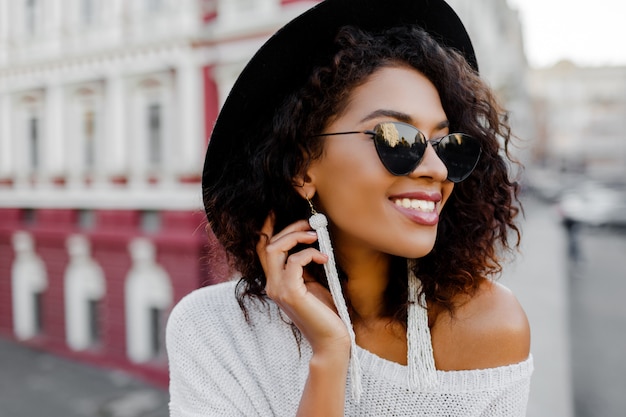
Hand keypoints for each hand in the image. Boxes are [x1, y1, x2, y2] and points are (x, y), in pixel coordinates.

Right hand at [256, 214, 350, 356]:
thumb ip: (306, 265)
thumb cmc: (326, 313)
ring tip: (316, 237)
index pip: (263, 249)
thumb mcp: (314, 283)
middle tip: (309, 224)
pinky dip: (309, 254)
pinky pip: (294, 261)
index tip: (276, 211)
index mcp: (276, 282)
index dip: (266, 228)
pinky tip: (324, 259)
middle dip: (287, 228)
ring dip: (296, 237)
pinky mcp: (290, 293)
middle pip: (266, 245)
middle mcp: (272, 285)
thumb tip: (310, 238)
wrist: (332, 341)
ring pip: (275, 249)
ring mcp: (278, 289)